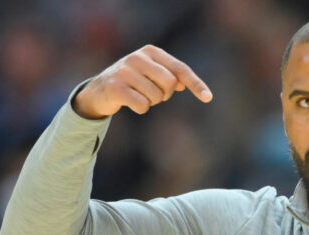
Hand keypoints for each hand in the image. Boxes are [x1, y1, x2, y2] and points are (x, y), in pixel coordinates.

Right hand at [72, 45, 211, 118]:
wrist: (100, 90)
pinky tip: (130, 102)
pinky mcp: (115, 87)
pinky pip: (143, 106)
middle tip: (153, 94)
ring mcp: (125, 71)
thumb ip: (171, 76)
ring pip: (156, 97)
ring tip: (138, 95)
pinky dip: (141, 109)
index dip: (195, 84)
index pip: (180, 69)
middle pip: (170, 83)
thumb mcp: (152, 74)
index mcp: (151, 51)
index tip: (208, 98)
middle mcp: (138, 57)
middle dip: (165, 94)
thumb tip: (183, 83)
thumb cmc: (133, 82)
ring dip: (151, 102)